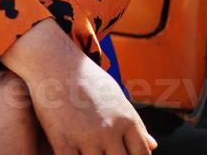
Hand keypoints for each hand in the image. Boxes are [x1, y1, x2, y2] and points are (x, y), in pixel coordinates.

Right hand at [0, 13, 156, 154]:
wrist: (52, 60)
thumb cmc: (86, 78)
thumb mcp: (116, 97)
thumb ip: (135, 124)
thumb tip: (154, 146)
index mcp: (126, 119)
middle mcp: (110, 130)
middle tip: (104, 154)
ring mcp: (86, 136)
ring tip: (90, 153)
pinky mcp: (62, 140)